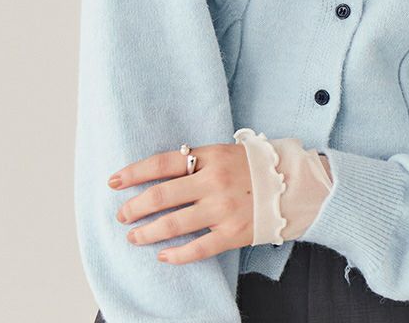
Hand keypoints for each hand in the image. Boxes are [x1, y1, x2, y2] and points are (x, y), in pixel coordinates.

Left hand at [107, 143, 252, 264]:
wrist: (293, 184)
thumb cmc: (255, 166)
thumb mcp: (225, 152)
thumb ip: (197, 161)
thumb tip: (160, 172)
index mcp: (211, 156)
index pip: (163, 163)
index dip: (135, 172)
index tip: (115, 182)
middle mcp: (214, 181)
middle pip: (162, 195)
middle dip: (135, 207)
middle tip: (121, 215)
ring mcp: (223, 209)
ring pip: (174, 224)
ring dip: (148, 232)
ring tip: (134, 237)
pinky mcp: (233, 234)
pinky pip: (197, 249)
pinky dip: (176, 255)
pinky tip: (163, 256)